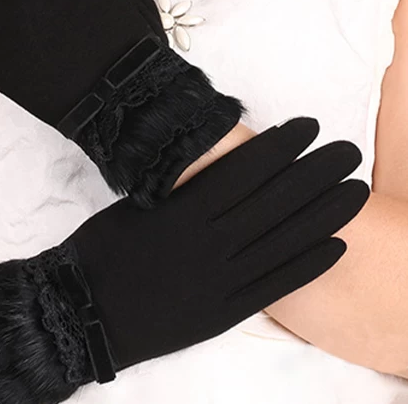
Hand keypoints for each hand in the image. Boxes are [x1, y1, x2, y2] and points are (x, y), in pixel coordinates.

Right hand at [0, 118, 368, 402]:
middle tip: (347, 151)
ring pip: (284, 242)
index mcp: (185, 212)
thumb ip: (184, 193)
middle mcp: (211, 244)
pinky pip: (276, 286)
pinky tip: (335, 246)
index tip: (308, 128)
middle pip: (276, 202)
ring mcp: (222, 281)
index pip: (247, 171)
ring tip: (354, 192)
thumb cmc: (103, 250)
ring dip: (324, 214)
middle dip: (316, 172)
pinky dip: (307, 265)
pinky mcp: (225, 311)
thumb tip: (223, 172)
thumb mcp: (139, 208)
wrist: (85, 311)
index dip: (282, 146)